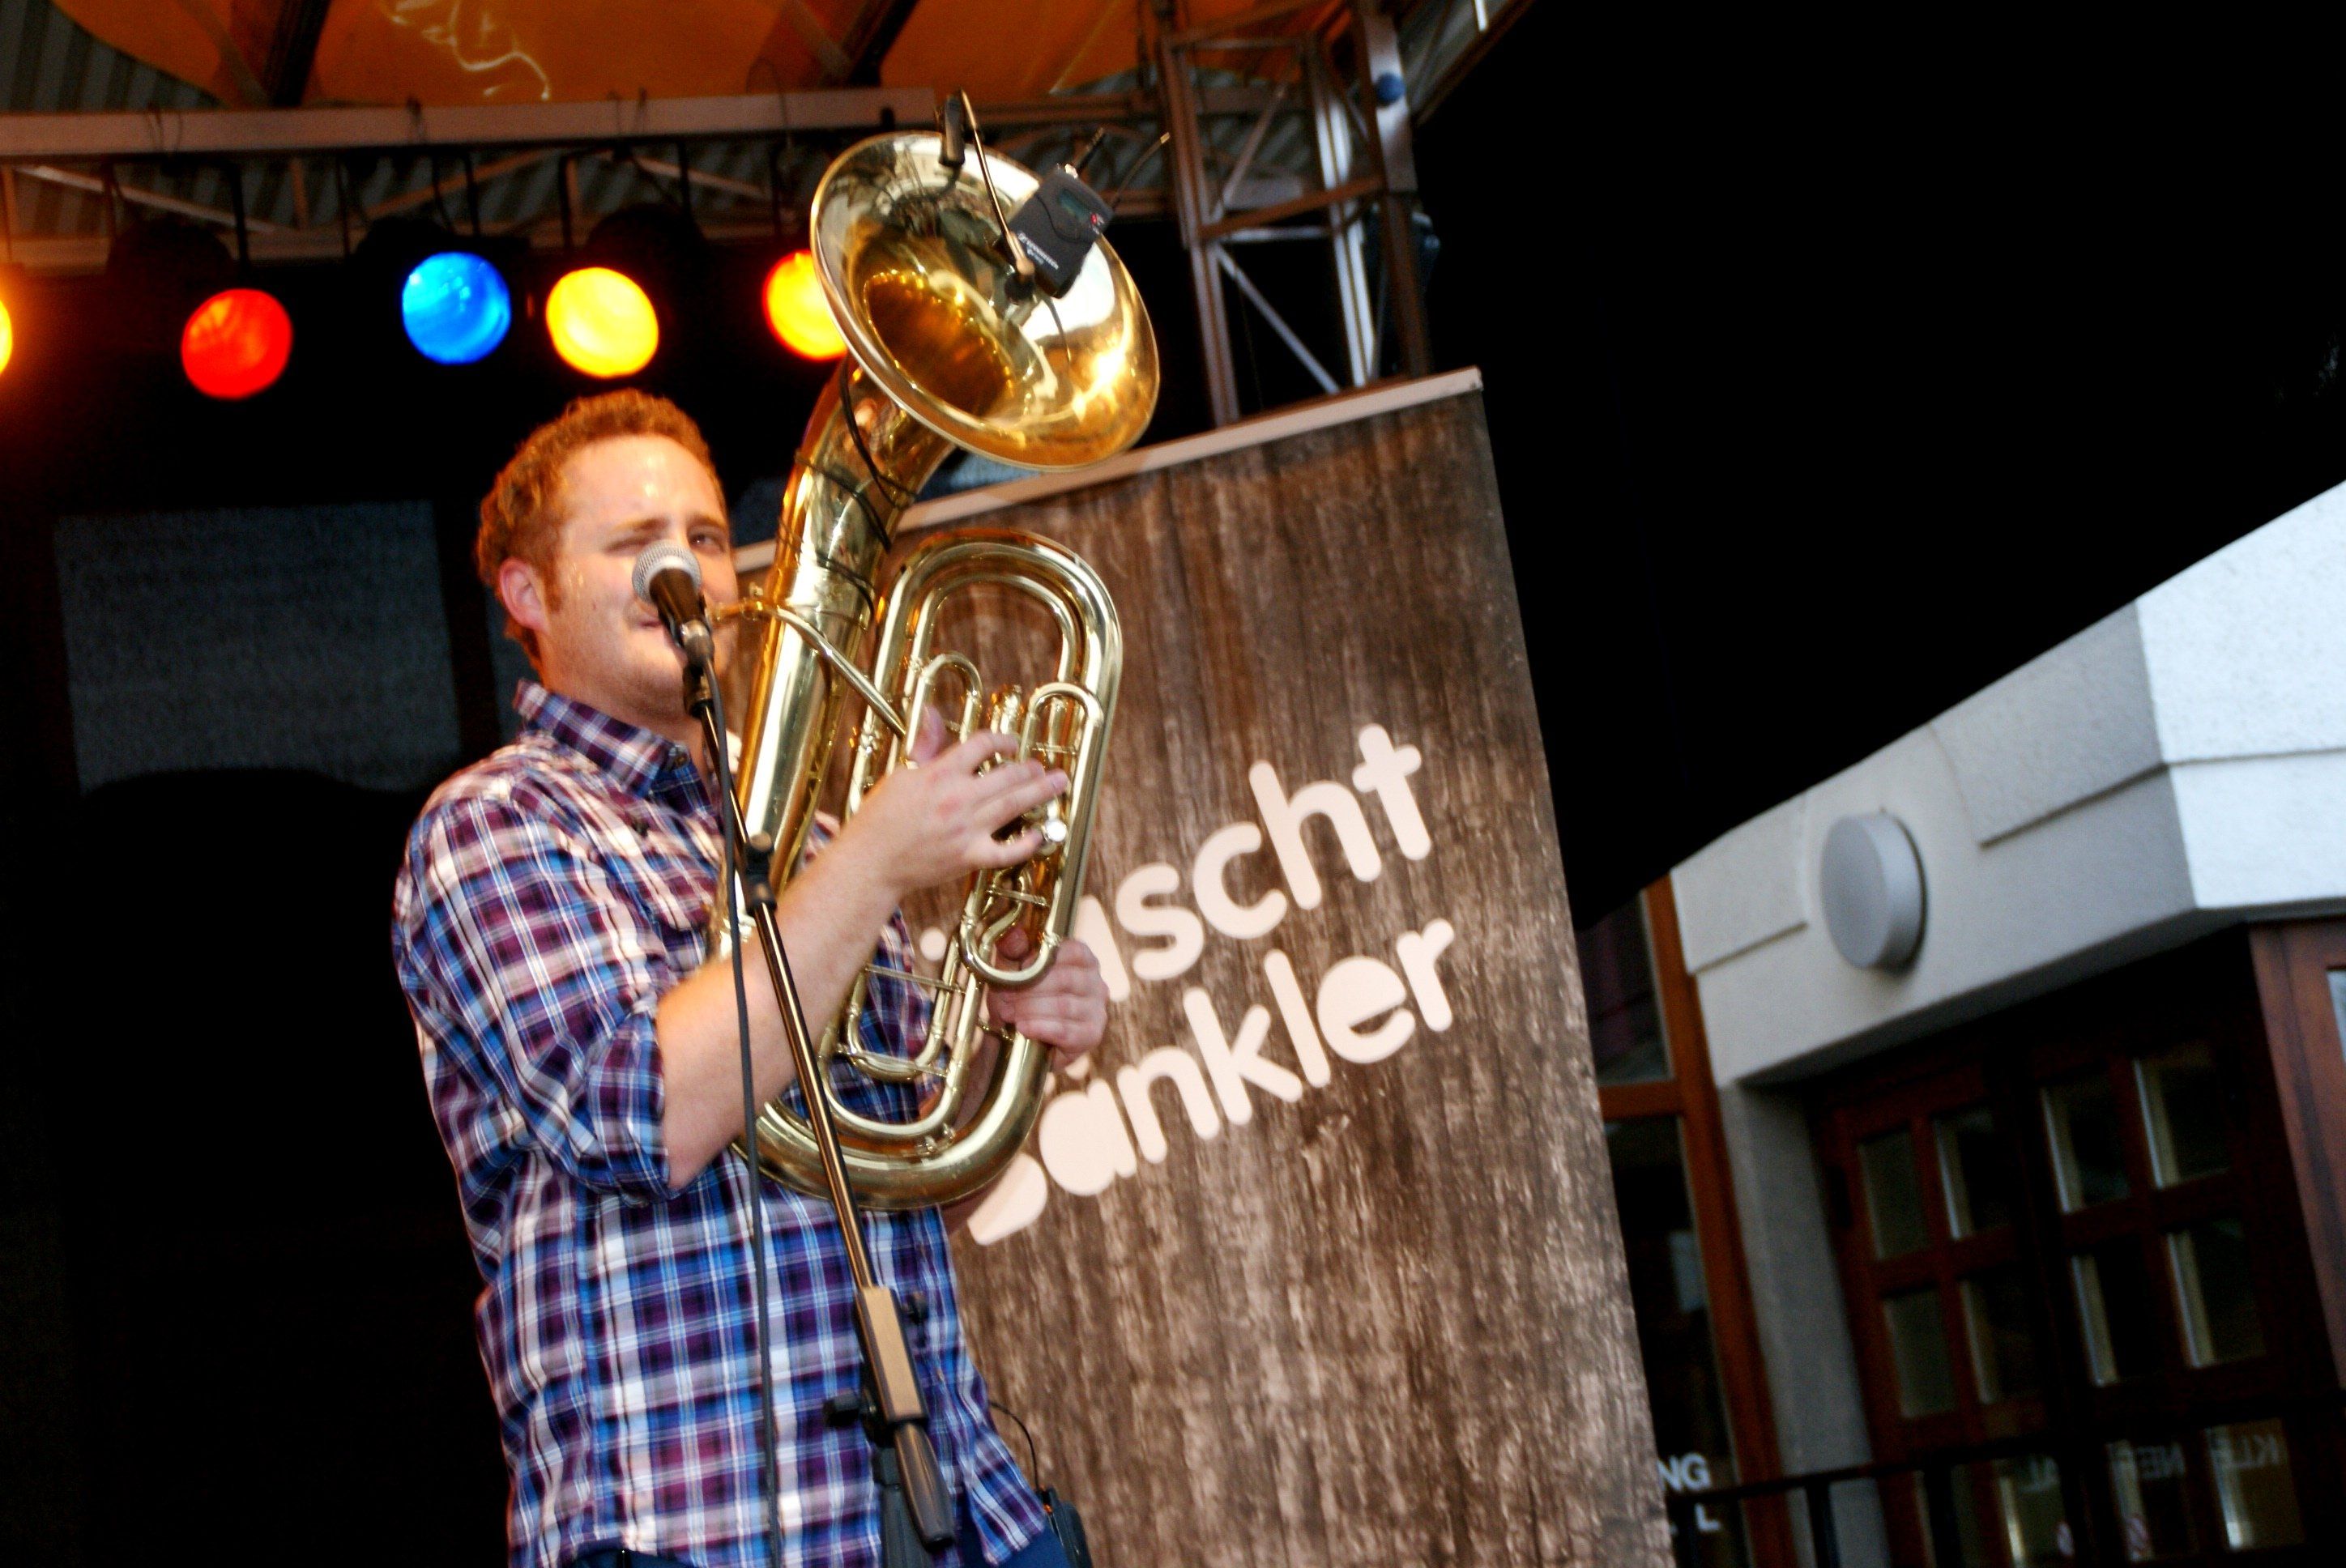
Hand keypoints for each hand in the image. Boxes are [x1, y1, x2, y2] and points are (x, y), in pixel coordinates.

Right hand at [836, 716, 1067, 899]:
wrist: (871, 861)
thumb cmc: (881, 818)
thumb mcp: (901, 773)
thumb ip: (925, 744)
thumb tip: (932, 712)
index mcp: (939, 773)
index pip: (981, 745)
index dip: (1001, 740)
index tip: (1009, 744)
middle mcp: (957, 798)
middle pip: (1006, 774)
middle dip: (1030, 768)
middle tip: (1043, 766)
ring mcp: (965, 829)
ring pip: (1013, 805)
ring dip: (1040, 791)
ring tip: (1057, 782)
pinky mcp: (968, 857)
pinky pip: (1006, 851)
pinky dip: (1025, 844)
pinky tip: (1039, 834)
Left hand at [986, 933, 1107, 1071]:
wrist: (1021, 1040)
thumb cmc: (1022, 1000)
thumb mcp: (1012, 971)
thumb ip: (1013, 950)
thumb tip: (1013, 932)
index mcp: (1083, 961)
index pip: (1073, 951)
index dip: (1044, 959)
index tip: (1021, 968)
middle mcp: (1096, 983)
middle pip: (1065, 979)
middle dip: (1030, 989)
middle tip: (1005, 997)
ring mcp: (1097, 1010)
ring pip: (1064, 1005)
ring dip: (1030, 1010)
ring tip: (1009, 1014)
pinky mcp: (1091, 1036)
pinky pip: (1065, 1031)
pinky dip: (1040, 1028)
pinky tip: (1023, 1028)